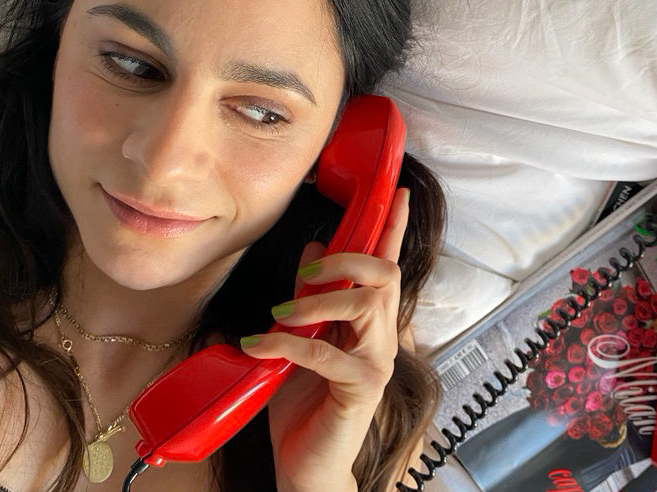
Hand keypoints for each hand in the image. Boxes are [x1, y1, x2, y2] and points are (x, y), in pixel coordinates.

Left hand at [239, 187, 410, 491]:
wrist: (306, 463)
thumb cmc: (306, 401)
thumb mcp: (301, 337)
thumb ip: (311, 295)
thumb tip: (314, 246)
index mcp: (369, 321)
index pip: (386, 265)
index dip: (393, 228)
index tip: (398, 193)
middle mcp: (382, 336)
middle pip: (385, 274)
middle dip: (348, 259)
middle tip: (311, 269)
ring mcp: (377, 361)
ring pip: (365, 304)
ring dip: (317, 300)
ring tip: (280, 315)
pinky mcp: (361, 387)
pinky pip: (325, 351)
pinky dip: (286, 343)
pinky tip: (258, 345)